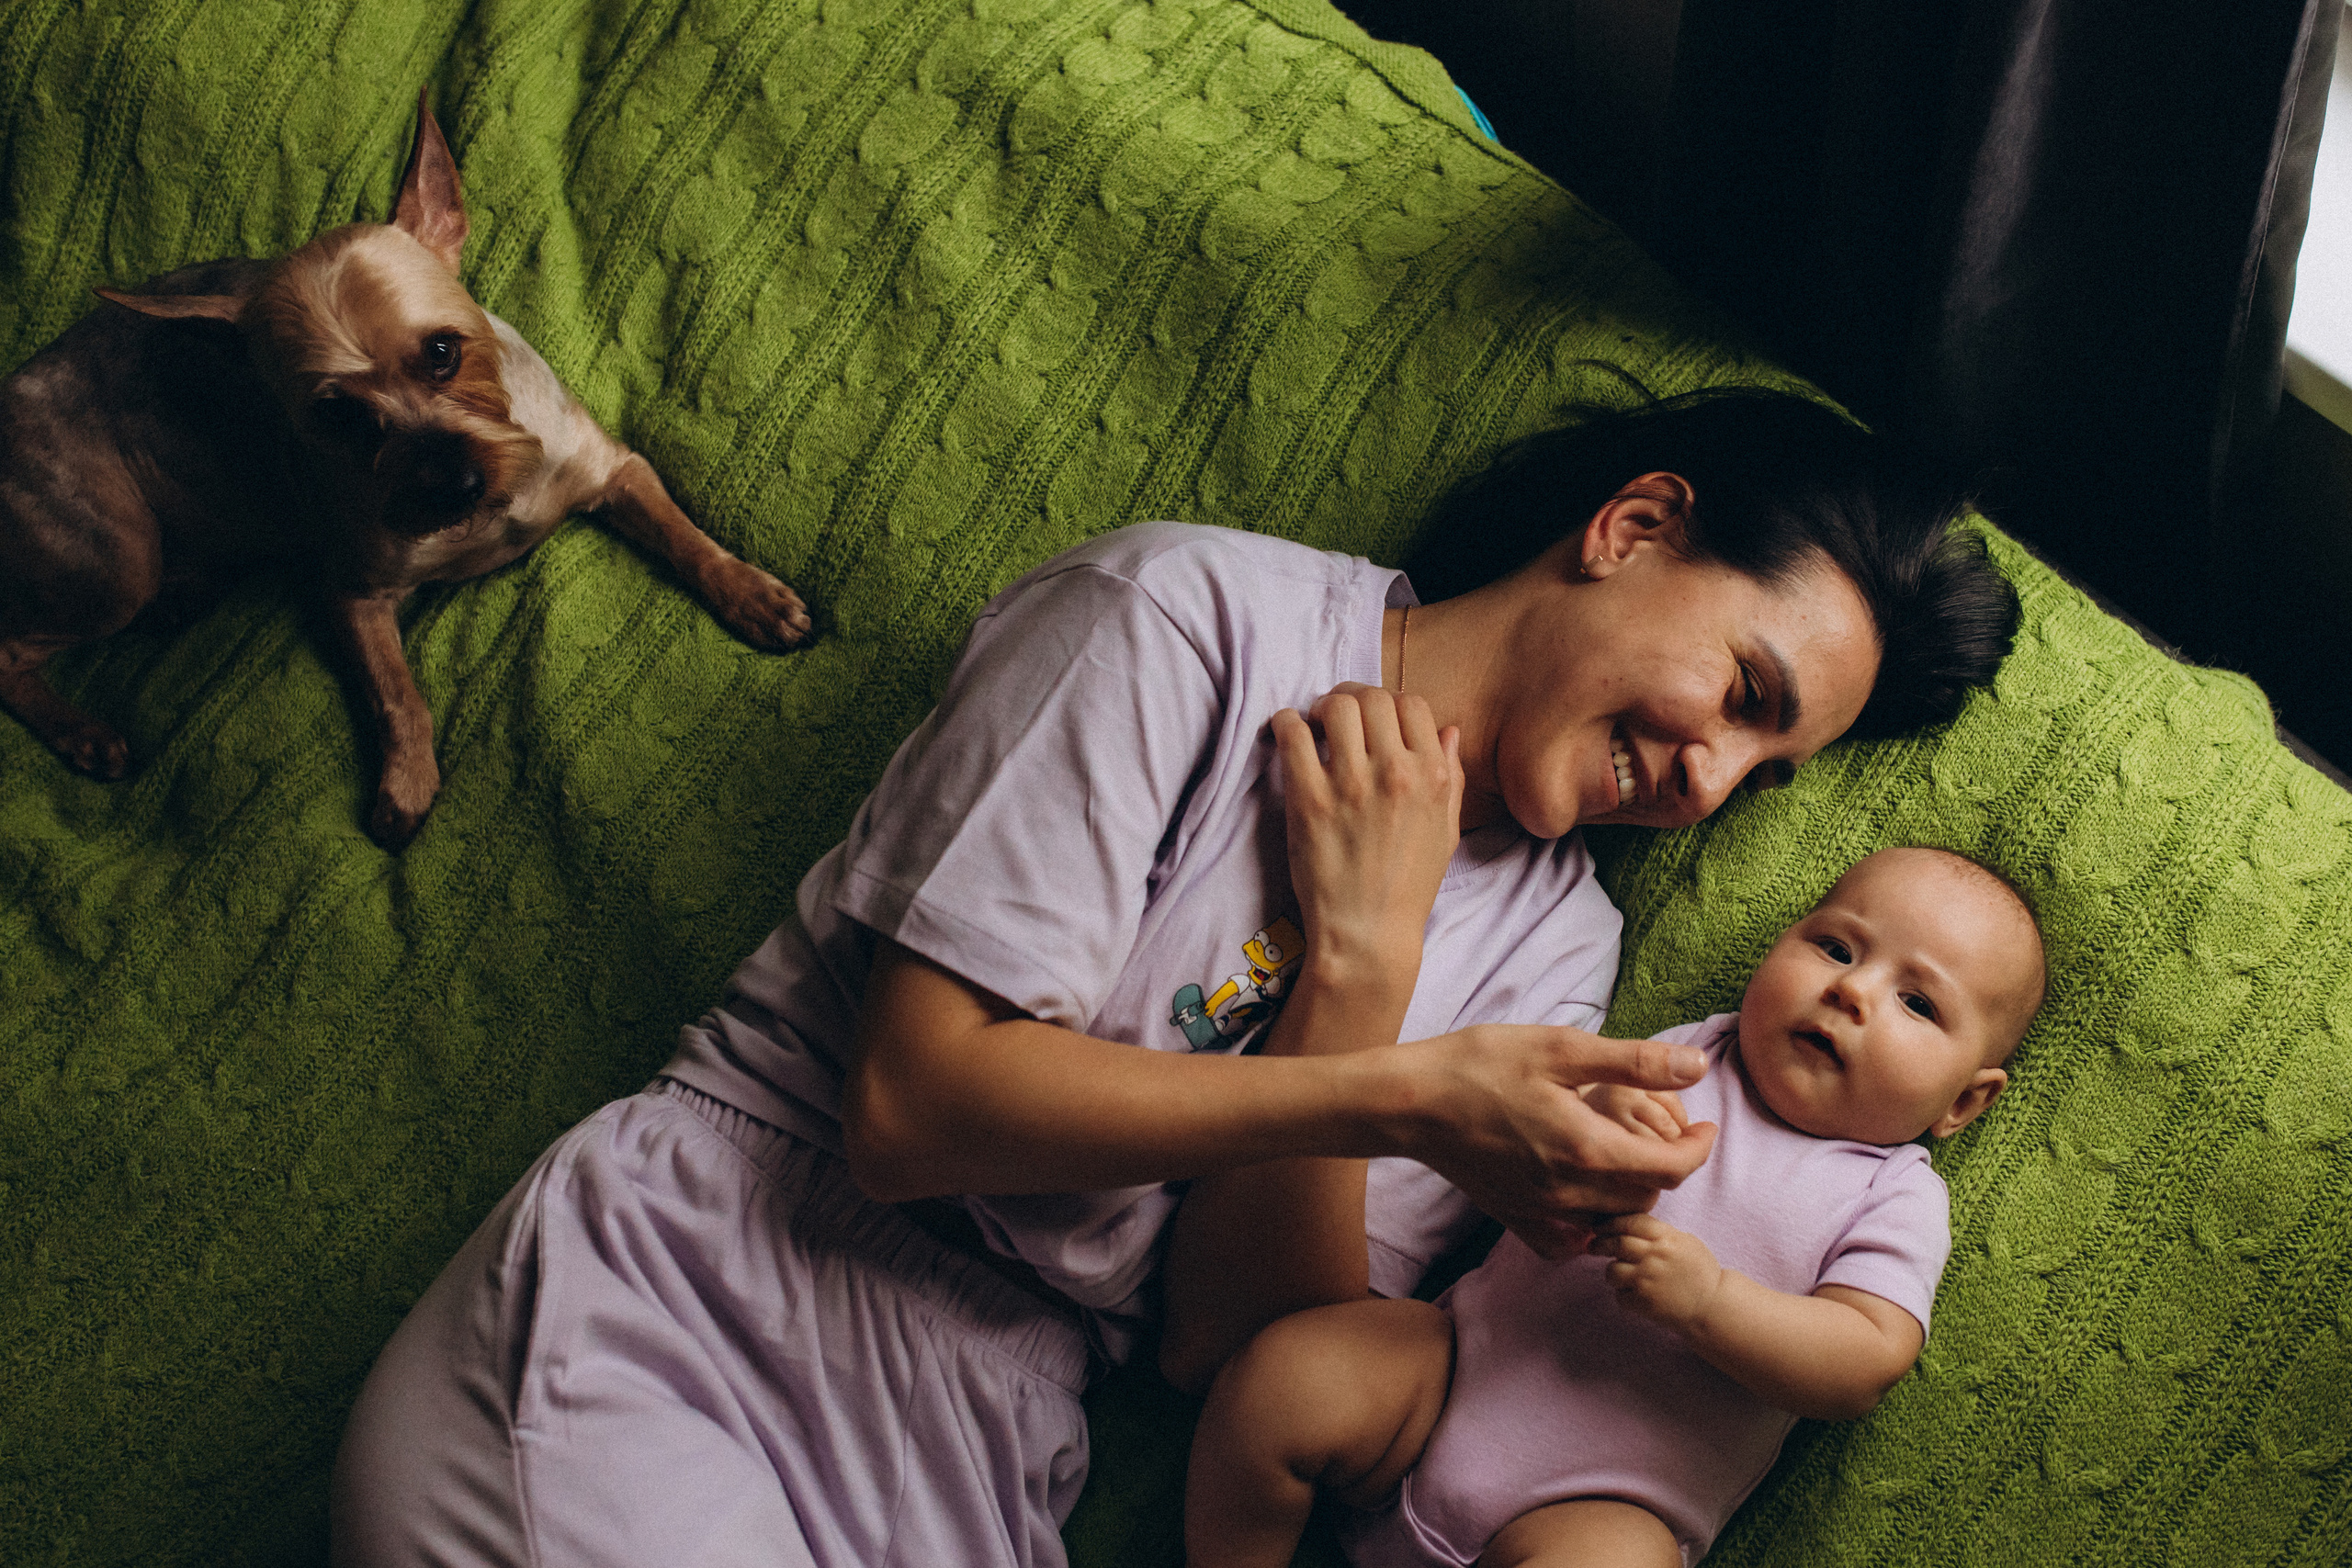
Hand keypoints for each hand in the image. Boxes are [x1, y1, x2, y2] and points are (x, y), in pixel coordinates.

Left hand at [1272, 683, 1462, 992]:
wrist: (1369, 935)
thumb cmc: (1408, 887)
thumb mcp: (1447, 832)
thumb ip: (1452, 777)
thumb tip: (1448, 730)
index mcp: (1433, 777)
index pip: (1412, 703)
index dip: (1388, 703)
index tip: (1370, 718)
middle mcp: (1397, 773)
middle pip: (1372, 697)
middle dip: (1351, 698)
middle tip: (1334, 716)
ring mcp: (1352, 785)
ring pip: (1335, 706)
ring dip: (1320, 707)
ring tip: (1312, 725)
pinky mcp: (1310, 800)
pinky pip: (1293, 735)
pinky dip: (1285, 723)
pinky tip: (1285, 735)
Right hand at [1395, 1025, 1716, 1259]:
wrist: (1411, 1103)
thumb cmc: (1481, 1065)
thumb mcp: (1561, 1048)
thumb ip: (1634, 1063)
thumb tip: (1697, 1067)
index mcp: (1588, 1148)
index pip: (1673, 1168)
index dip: (1699, 1147)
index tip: (1704, 1125)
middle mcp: (1570, 1193)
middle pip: (1649, 1195)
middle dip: (1666, 1164)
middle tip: (1657, 1127)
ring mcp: (1542, 1214)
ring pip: (1615, 1218)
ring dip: (1632, 1190)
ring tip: (1621, 1150)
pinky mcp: (1518, 1222)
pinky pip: (1575, 1240)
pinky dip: (1592, 1220)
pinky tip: (1582, 1187)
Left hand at [1590, 1212, 1725, 1332]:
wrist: (1712, 1306)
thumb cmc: (1700, 1272)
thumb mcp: (1686, 1242)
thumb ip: (1659, 1233)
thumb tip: (1627, 1226)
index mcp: (1666, 1238)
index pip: (1630, 1222)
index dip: (1610, 1223)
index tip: (1601, 1227)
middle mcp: (1654, 1257)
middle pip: (1616, 1243)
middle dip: (1600, 1244)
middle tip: (1594, 1246)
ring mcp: (1647, 1280)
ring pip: (1612, 1270)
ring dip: (1612, 1272)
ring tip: (1620, 1274)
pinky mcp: (1643, 1302)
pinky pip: (1620, 1295)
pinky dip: (1624, 1295)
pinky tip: (1635, 1294)